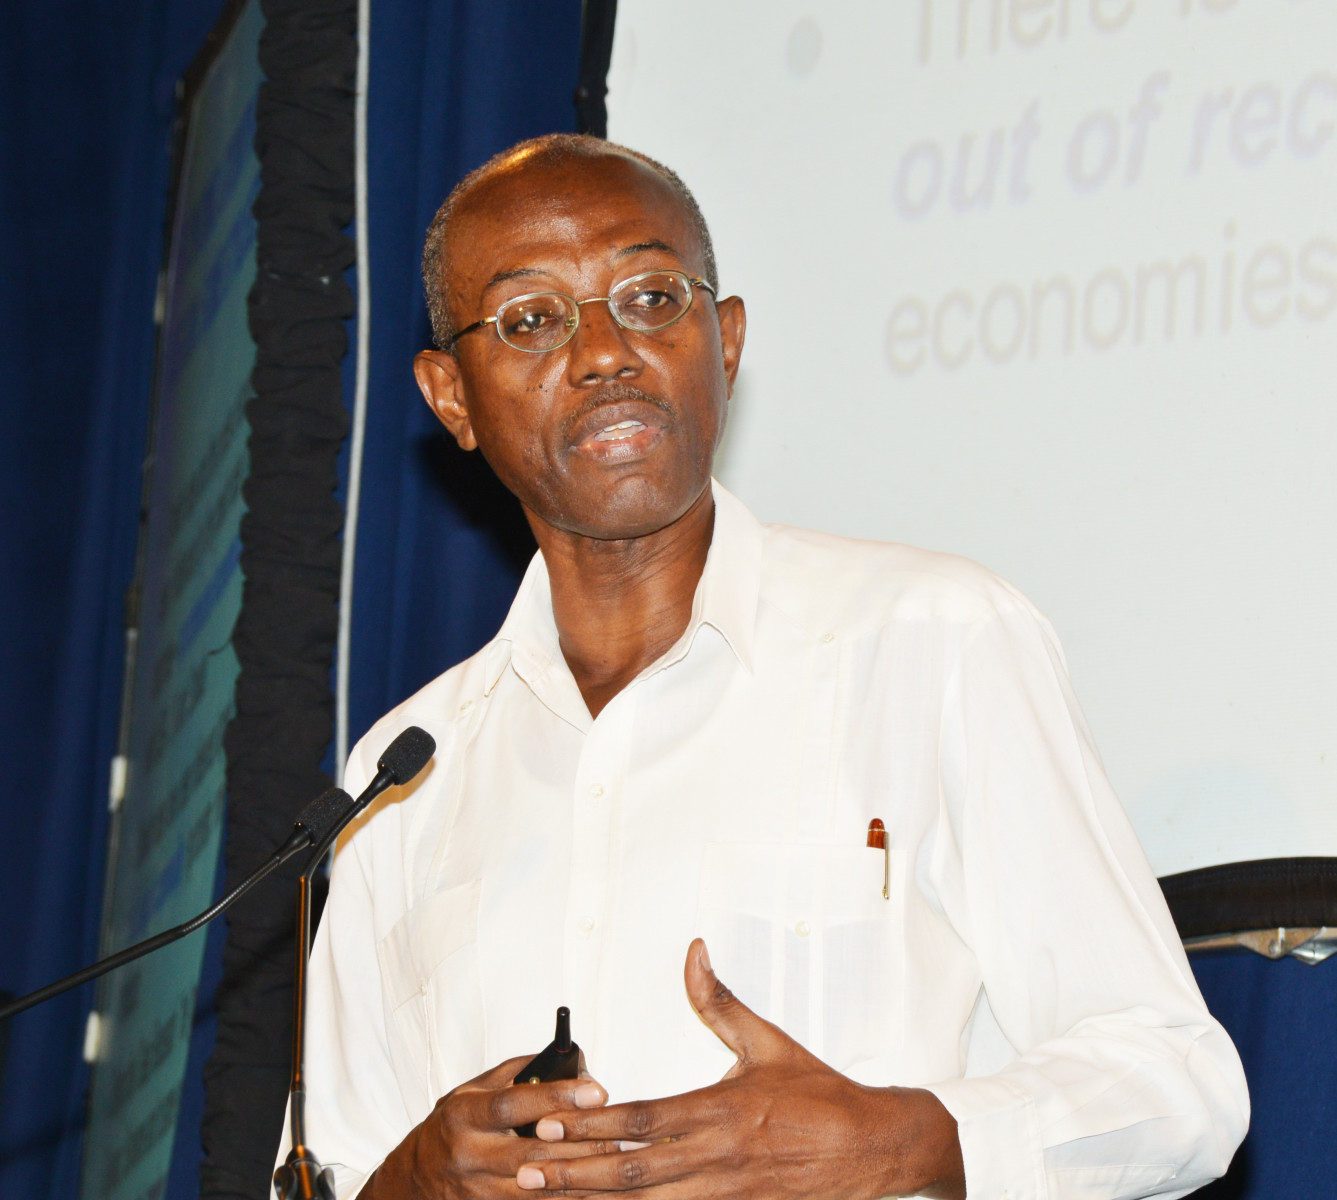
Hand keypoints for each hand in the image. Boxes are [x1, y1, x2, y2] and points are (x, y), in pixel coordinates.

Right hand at [363, 1053, 615, 1199]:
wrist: (412, 1180)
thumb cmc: (453, 1125)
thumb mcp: (474, 1090)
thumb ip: (519, 1074)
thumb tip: (573, 1066)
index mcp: (464, 1114)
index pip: (514, 1103)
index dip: (557, 1097)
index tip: (596, 1091)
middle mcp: (468, 1155)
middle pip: (532, 1153)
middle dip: (580, 1145)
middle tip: (622, 1136)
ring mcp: (476, 1191)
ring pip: (537, 1189)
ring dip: (580, 1179)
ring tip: (617, 1166)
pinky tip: (593, 1192)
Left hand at [516, 940, 964, 1199]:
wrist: (874, 1148)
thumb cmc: (822, 1097)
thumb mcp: (768, 1041)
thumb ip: (719, 1001)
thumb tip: (694, 953)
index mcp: (720, 1109)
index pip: (641, 1118)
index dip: (590, 1123)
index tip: (548, 1120)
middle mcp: (716, 1156)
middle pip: (631, 1170)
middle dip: (574, 1172)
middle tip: (525, 1171)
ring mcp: (724, 1192)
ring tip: (549, 1196)